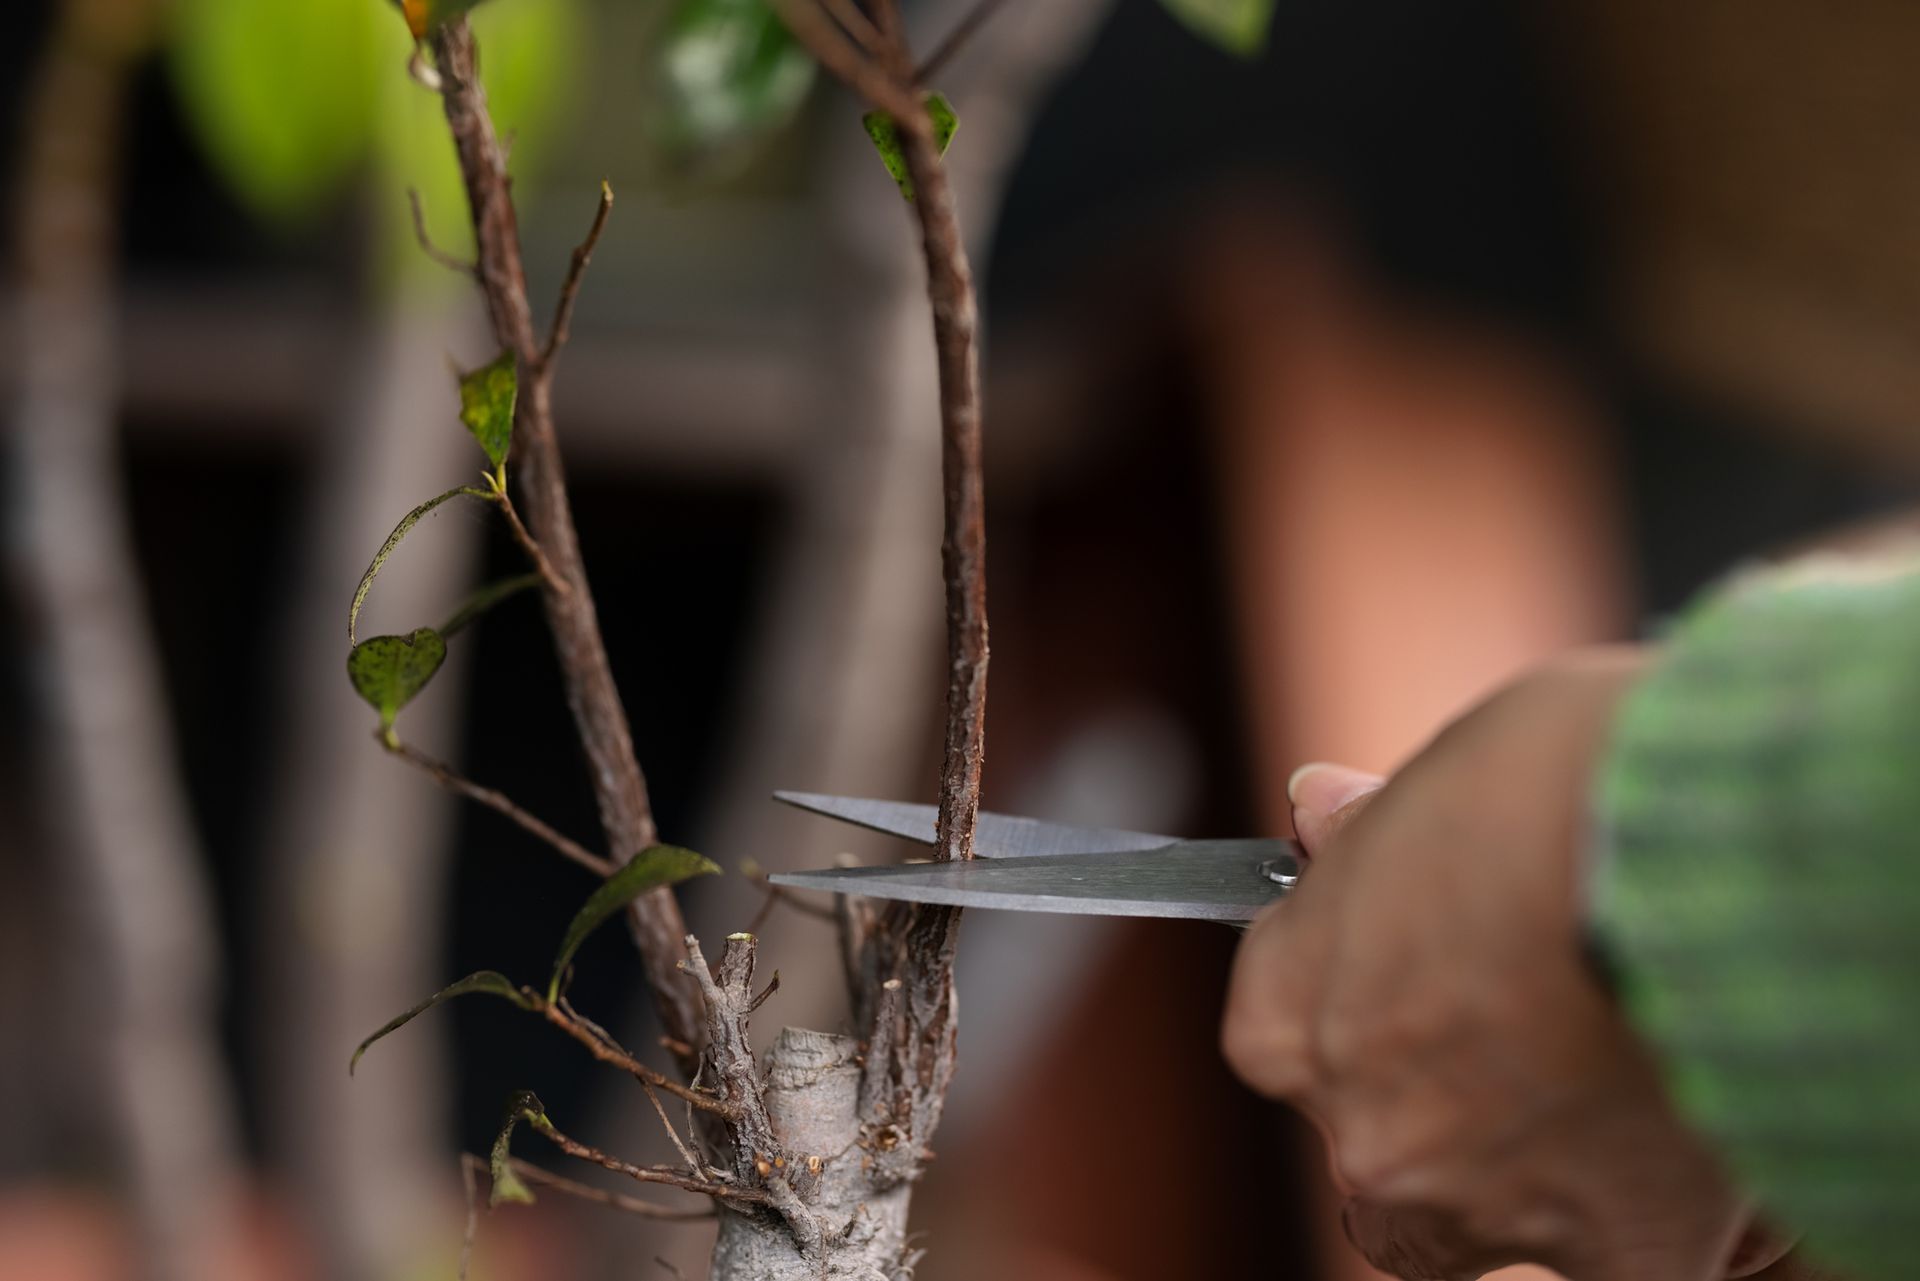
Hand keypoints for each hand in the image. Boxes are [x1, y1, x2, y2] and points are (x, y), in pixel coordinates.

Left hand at [1221, 650, 1750, 1280]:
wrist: (1706, 859)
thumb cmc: (1553, 789)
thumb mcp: (1436, 775)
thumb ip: (1369, 829)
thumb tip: (1319, 810)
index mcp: (1289, 1021)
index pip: (1291, 1026)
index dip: (1365, 982)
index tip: (1426, 948)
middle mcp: (1366, 1137)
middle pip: (1377, 1143)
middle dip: (1434, 1093)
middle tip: (1526, 1014)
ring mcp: (1486, 1208)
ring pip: (1477, 1221)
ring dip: (1524, 1164)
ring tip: (1608, 1067)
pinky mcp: (1624, 1251)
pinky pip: (1624, 1247)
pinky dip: (1651, 1200)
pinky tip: (1693, 1119)